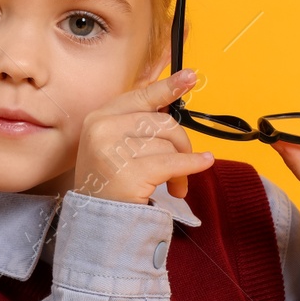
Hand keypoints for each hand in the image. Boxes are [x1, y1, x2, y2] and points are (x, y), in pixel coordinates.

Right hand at [75, 68, 214, 203]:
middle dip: (181, 143)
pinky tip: (202, 165)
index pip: (140, 97)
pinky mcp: (129, 173)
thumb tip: (170, 103)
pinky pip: (173, 162)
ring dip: (182, 166)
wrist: (97, 223)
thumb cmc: (111, 183)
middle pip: (162, 122)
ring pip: (168, 144)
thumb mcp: (114, 146)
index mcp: (99, 118)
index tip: (190, 76)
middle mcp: (102, 130)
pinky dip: (192, 165)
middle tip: (184, 163)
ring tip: (177, 184)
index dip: (167, 87)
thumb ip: (138, 124)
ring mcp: (113, 151)